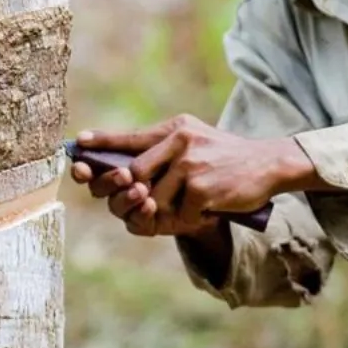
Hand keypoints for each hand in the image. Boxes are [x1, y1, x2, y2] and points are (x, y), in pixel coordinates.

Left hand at [68, 115, 319, 236]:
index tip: (78, 147)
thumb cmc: (226, 160)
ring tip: (193, 204)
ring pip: (154, 198)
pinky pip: (179, 213)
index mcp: (175, 129)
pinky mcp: (201, 187)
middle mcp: (179, 141)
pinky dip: (190, 218)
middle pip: (133, 174)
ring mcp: (190, 163)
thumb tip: (126, 172)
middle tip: (149, 203)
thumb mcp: (195, 141)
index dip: (101, 143)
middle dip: (135, 195)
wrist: (269, 165)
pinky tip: (208, 210)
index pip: (129, 136)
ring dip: (169, 210)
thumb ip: (164, 151)